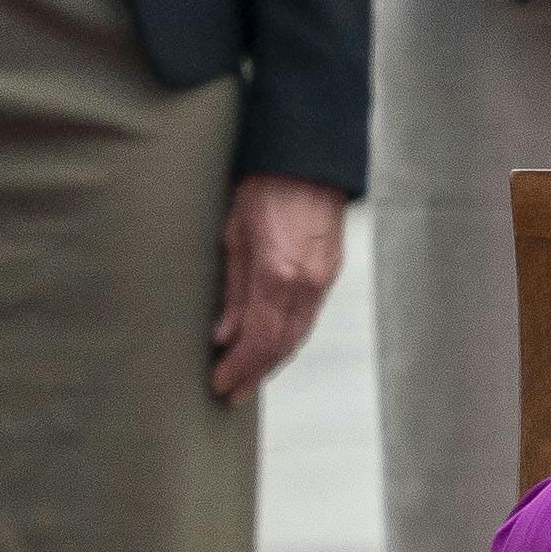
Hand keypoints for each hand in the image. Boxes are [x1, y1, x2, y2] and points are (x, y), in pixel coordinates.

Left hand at [210, 173, 344, 401]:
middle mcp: (307, 283)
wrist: (307, 159)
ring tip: (248, 376)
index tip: (220, 384)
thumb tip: (223, 334)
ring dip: (272, 361)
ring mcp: (324, 279)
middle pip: (283, 346)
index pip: (260, 339)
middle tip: (231, 392)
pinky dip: (287, 339)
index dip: (240, 367)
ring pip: (298, 335)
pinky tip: (269, 346)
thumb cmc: (263, 186)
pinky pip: (307, 317)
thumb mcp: (233, 234)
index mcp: (279, 274)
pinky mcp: (330, 272)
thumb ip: (232, 289)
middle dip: (256, 373)